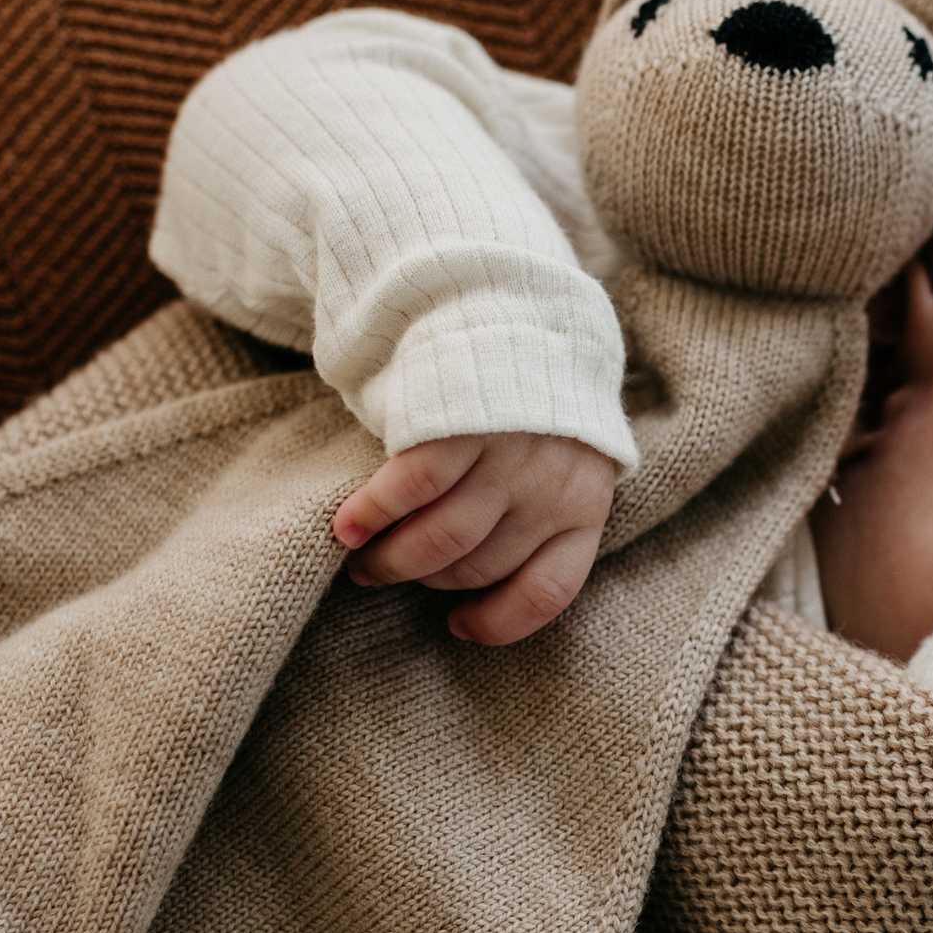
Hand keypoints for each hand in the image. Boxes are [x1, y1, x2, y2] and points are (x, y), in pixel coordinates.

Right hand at [331, 431, 618, 644]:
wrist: (515, 305)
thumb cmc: (531, 408)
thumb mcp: (562, 463)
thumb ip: (536, 515)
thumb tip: (475, 593)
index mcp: (585, 507)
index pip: (548, 592)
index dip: (501, 622)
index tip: (460, 627)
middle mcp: (551, 488)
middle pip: (479, 568)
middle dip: (430, 580)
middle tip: (393, 574)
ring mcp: (507, 458)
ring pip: (442, 543)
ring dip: (393, 562)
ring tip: (365, 563)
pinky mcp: (459, 426)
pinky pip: (409, 490)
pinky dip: (372, 515)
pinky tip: (347, 529)